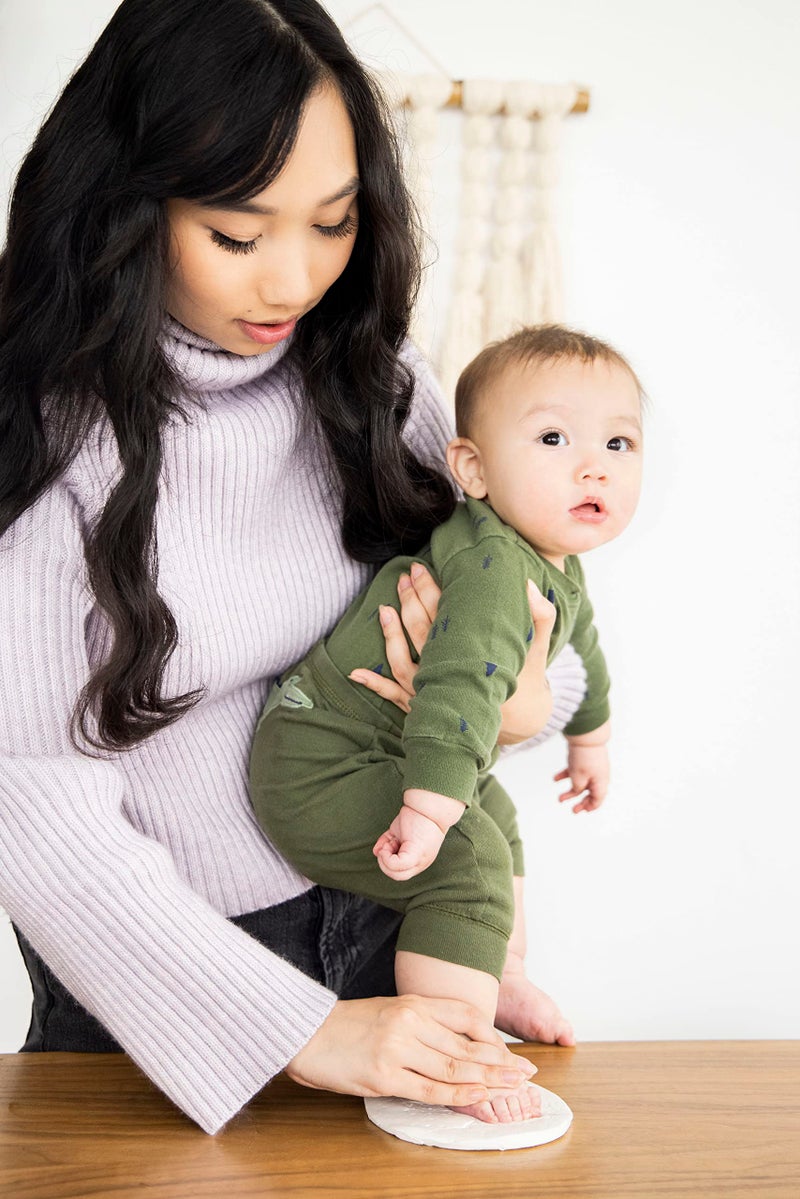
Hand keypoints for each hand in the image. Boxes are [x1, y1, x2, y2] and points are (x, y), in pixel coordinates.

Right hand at [285, 994, 537, 1107]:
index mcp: (412, 1001)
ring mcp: (398, 1048)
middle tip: (527, 1075)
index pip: (466, 1016)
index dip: (493, 1037)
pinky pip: (430, 1089)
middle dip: (500, 1063)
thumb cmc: (347, 1024)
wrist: (306, 1033)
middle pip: (466, 1045)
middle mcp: (409, 1021)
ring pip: (453, 1068)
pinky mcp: (385, 1076)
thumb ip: (422, 1023)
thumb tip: (459, 1046)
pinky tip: (477, 1099)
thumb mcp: (390, 1010)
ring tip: (512, 1089)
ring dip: (487, 1081)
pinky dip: (458, 1095)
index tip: (511, 1053)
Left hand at [349, 569, 555, 745]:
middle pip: (422, 633)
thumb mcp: (538, 650)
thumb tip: (529, 584)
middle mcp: (450, 675)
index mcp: (474, 658)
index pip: (446, 618)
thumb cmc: (526, 681)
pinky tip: (356, 672)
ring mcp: (433, 694)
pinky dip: (375, 685)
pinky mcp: (424, 708)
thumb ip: (540, 616)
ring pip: (404, 663)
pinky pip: (394, 697)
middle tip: (404, 576)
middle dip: (410, 602)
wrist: (521, 725)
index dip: (431, 591)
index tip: (420, 569)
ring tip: (384, 608)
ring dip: (390, 635)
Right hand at [373, 790, 464, 880]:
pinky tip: (387, 845)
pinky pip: (397, 866)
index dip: (388, 860)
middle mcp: (421, 863)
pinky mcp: (417, 854)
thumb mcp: (398, 833)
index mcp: (419, 859)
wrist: (428, 805)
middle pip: (398, 876)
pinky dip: (387, 858)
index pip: (400, 870)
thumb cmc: (416, 816)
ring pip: (398, 875)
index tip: (388, 843)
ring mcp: (420, 860)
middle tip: (384, 847)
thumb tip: (376, 853)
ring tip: (387, 844)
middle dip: (385, 863)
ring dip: (385, 860)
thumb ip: (388, 844)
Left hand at [556, 729, 609, 812]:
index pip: (598, 799)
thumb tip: (576, 791)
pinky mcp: (585, 760)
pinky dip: (567, 776)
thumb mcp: (578, 777)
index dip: (590, 807)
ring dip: (571, 791)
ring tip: (559, 798)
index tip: (581, 811)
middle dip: (581, 802)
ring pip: (582, 783)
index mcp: (601, 782)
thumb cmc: (584, 757)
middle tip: (573, 810)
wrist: (585, 735)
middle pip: (591, 793)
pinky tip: (555, 778)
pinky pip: (576, 771)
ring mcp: (592, 767)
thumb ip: (577, 788)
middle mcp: (599, 776)